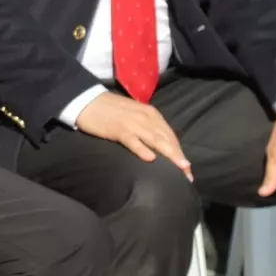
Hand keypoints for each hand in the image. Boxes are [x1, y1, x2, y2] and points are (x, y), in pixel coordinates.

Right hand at [75, 92, 192, 180]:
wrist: (87, 100)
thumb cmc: (110, 110)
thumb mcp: (134, 115)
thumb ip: (148, 127)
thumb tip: (161, 147)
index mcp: (151, 113)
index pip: (170, 135)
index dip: (180, 152)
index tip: (187, 169)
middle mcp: (146, 117)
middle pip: (167, 139)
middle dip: (178, 158)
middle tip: (188, 176)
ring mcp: (132, 123)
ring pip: (155, 140)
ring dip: (169, 155)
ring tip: (180, 169)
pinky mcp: (118, 129)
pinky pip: (133, 140)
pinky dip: (142, 149)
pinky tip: (150, 158)